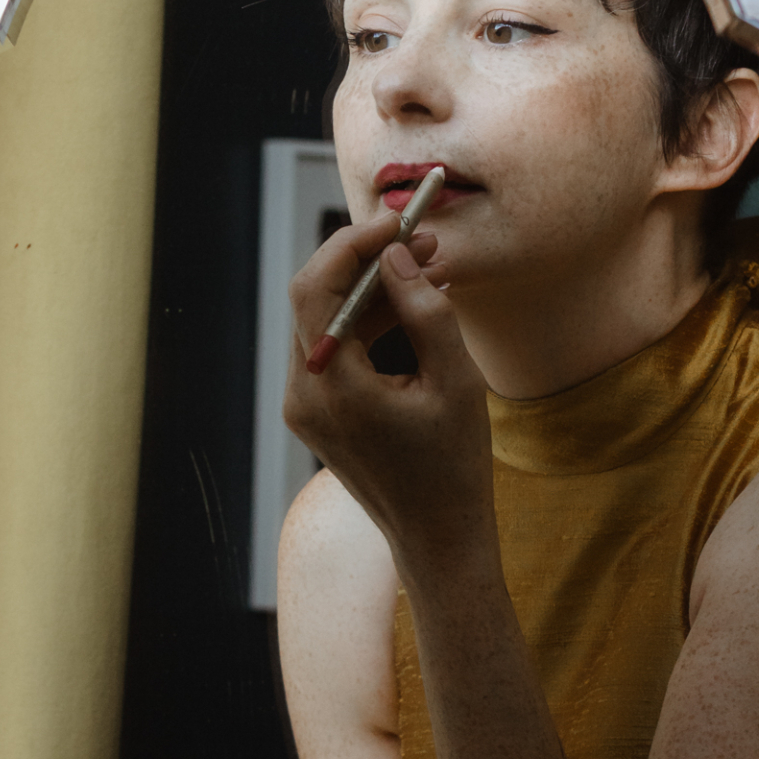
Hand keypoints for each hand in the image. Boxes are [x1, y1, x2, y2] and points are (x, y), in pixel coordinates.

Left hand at [282, 210, 492, 563]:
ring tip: (429, 271)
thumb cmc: (454, 466)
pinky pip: (332, 349)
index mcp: (333, 389)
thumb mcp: (456, 382)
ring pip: (323, 320)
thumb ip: (426, 312)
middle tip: (420, 240)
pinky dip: (366, 323)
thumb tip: (397, 258)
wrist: (436, 537)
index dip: (354, 244)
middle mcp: (303, 395)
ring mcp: (303, 407)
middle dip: (364, 261)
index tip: (399, 222)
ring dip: (370, 291)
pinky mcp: (314, 413)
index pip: (318, 288)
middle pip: (313, 298)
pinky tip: (412, 310)